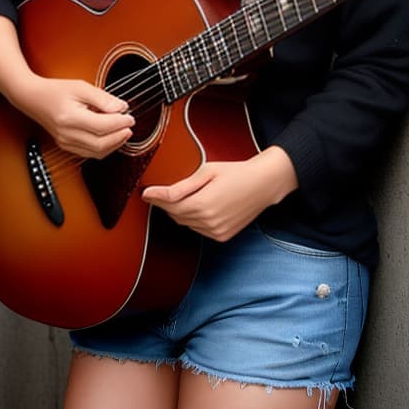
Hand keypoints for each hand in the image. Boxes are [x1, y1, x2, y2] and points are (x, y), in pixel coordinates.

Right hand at [15, 75, 134, 159]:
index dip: (120, 123)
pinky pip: (90, 153)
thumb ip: (103, 98)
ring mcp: (65, 143)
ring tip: (123, 131)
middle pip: (100, 144)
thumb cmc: (56, 90)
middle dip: (119, 136)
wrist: (33, 98)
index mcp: (69, 118)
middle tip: (130, 125)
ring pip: (96, 152)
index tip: (130, 117)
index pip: (102, 126)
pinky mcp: (67, 146)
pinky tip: (111, 137)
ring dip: (114, 144)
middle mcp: (66, 134)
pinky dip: (104, 147)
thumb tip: (122, 108)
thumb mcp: (81, 87)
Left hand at [141, 147, 297, 241]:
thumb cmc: (236, 172)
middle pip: (175, 215)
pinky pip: (198, 229)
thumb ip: (180, 187)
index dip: (156, 198)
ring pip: (186, 223)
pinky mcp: (221, 236)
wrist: (263, 184)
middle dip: (167, 204)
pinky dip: (194, 219)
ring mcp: (216, 232)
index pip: (169, 205)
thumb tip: (154, 194)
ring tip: (186, 195)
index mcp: (202, 204)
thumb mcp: (206, 172)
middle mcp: (208, 222)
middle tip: (162, 191)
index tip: (145, 192)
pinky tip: (201, 206)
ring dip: (181, 211)